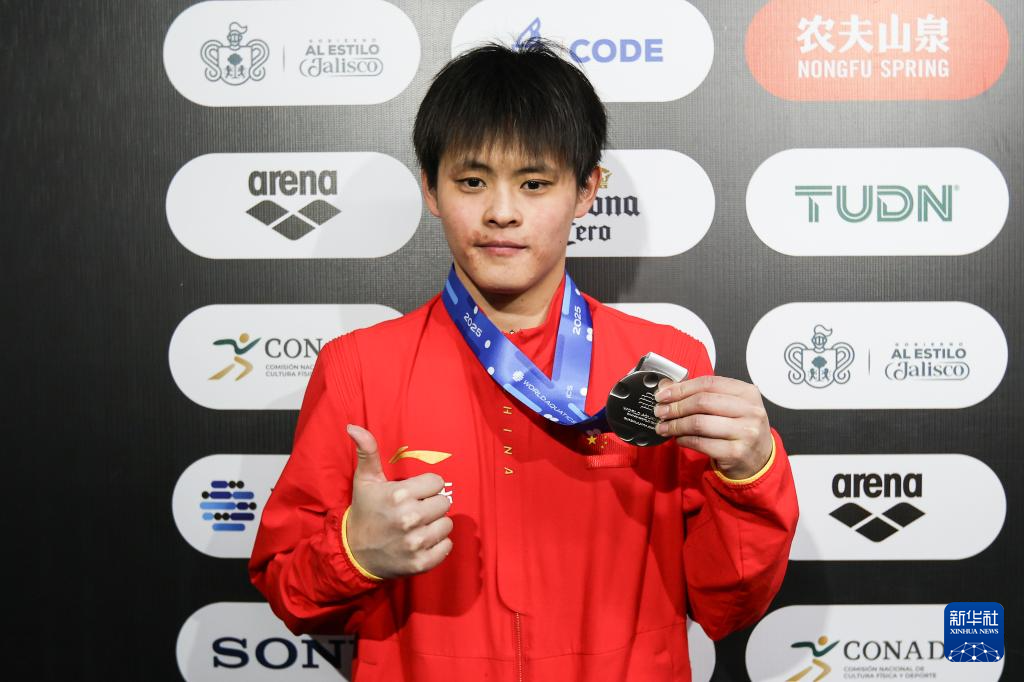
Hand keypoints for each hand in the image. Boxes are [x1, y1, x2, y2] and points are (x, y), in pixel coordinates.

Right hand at [344, 424, 453, 578]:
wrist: (354, 554)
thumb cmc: (364, 512)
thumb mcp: (364, 480)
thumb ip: (367, 451)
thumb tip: (353, 426)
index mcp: (398, 495)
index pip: (437, 482)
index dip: (426, 487)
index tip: (413, 493)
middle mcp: (409, 518)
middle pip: (444, 502)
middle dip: (431, 505)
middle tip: (414, 510)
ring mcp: (415, 542)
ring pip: (447, 524)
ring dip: (435, 525)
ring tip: (418, 526)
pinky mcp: (420, 562)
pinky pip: (447, 547)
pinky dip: (438, 545)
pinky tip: (422, 542)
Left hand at [653, 375, 772, 479]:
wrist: (758, 460)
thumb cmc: (739, 428)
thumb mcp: (728, 406)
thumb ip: (701, 394)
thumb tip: (666, 386)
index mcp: (747, 393)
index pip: (708, 383)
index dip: (681, 388)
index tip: (662, 394)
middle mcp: (750, 411)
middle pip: (702, 402)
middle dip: (675, 407)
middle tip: (660, 412)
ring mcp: (745, 432)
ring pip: (699, 423)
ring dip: (676, 425)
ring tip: (664, 427)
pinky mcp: (735, 452)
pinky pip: (700, 443)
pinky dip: (684, 440)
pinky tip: (678, 438)